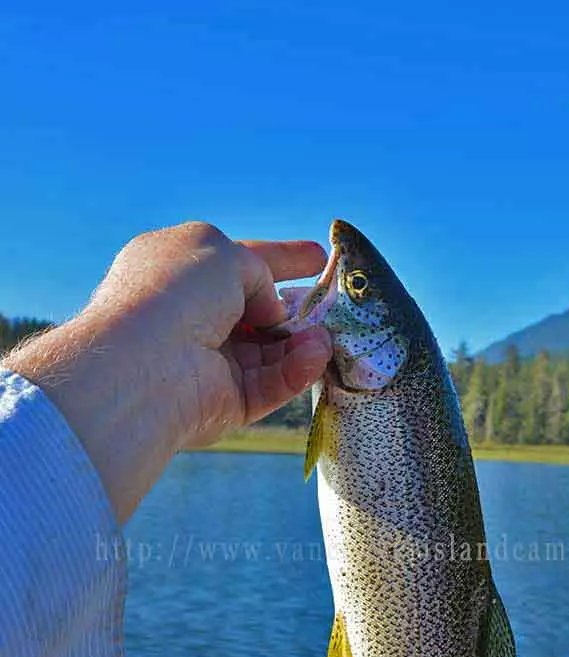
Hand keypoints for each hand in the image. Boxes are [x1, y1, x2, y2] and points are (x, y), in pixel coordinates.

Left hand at [3, 222, 331, 523]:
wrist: (146, 360)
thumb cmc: (175, 291)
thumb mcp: (222, 252)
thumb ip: (257, 269)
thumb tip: (270, 308)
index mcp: (177, 273)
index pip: (237, 264)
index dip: (279, 258)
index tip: (317, 257)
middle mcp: (189, 319)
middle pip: (256, 314)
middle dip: (297, 309)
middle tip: (335, 305)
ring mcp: (204, 364)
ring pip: (268, 353)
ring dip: (302, 341)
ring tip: (328, 334)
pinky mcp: (221, 405)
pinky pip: (269, 386)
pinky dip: (296, 370)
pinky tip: (317, 353)